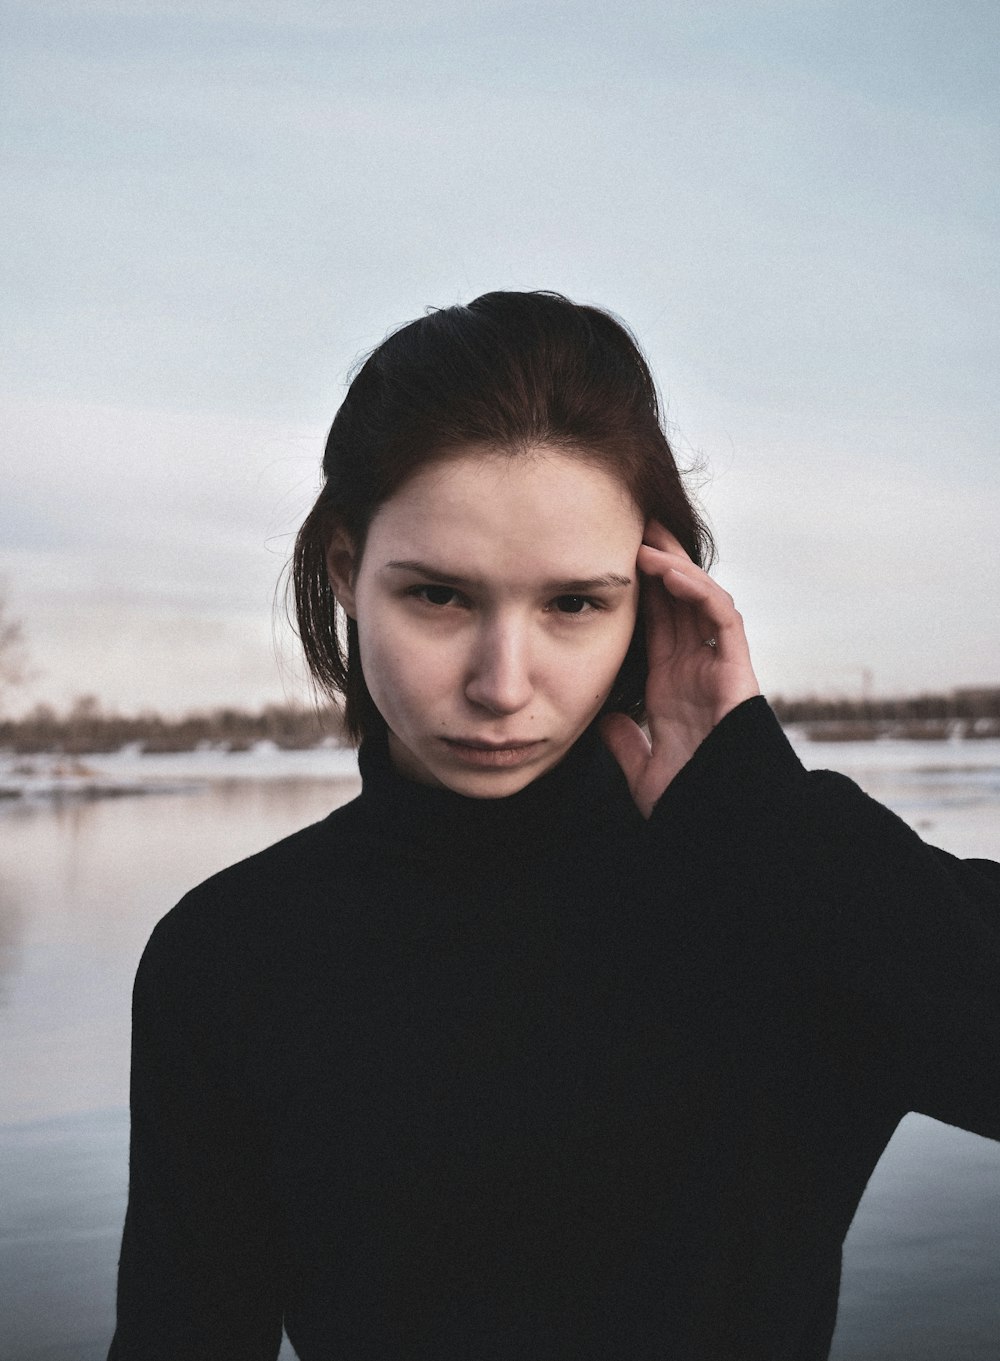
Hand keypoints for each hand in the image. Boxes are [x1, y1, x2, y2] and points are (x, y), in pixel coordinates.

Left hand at [600, 520, 759, 817]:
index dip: (637, 590)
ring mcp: (719, 667)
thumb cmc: (692, 804)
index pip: (655, 623)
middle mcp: (697, 669)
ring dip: (675, 566)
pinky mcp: (738, 671)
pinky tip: (668, 572)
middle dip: (657, 561)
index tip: (608, 559)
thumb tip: (603, 720)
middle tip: (630, 523)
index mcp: (672, 684)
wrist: (726, 826)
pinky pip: (721, 618)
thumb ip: (625, 744)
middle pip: (678, 601)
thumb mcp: (644, 770)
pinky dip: (698, 591)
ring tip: (645, 536)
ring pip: (701, 600)